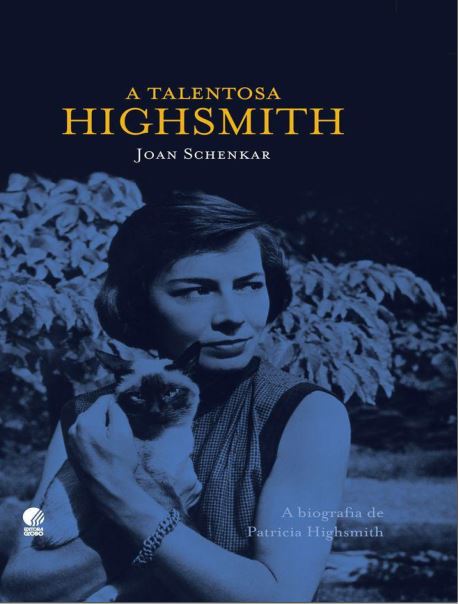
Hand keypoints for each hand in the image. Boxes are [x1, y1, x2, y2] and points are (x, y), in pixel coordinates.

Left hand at [67, 395, 138, 514]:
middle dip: (106, 415)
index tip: (124, 411)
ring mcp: (69, 441)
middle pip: (93, 411)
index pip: (103, 401)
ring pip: (88, 423)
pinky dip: (93, 436)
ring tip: (112, 439)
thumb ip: (117, 411)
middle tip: (119, 428)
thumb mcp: (124, 433)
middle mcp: (73, 429)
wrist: (109, 492)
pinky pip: (83, 435)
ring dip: (99, 426)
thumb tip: (111, 402)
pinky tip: (103, 448)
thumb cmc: (119, 462)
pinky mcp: (71, 451)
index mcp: (86, 422)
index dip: (116, 403)